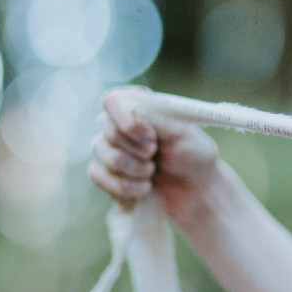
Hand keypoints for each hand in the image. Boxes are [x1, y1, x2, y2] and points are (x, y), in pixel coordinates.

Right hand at [88, 87, 220, 219]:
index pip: (114, 101)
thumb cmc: (192, 156)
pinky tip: (144, 187)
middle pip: (109, 130)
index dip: (127, 120)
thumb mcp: (182, 134)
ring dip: (134, 168)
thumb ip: (156, 120)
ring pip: (104, 154)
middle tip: (156, 154)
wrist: (194, 190)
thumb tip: (133, 114)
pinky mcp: (104, 172)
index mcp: (138, 105)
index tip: (150, 136)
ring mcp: (108, 147)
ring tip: (153, 171)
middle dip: (137, 149)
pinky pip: (97, 175)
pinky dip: (125, 186)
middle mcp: (118, 123)